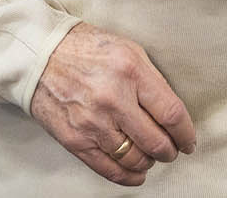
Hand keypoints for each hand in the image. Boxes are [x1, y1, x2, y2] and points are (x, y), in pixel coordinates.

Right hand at [30, 23, 196, 185]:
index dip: (186, 134)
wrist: (38, 55)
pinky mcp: (75, 140)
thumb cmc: (85, 50)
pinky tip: (136, 172)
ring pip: (136, 159)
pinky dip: (129, 176)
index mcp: (129, 71)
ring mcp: (92, 122)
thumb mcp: (127, 49)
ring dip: (149, 162)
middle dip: (170, 151)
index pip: (171, 114)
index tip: (188, 140)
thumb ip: (152, 80)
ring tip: (149, 154)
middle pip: (157, 142)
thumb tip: (172, 116)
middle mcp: (112, 98)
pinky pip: (110, 170)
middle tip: (171, 149)